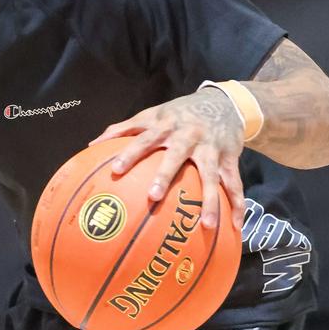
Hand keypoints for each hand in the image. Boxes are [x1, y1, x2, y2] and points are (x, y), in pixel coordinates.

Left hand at [90, 88, 244, 229]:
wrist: (224, 102)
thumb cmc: (179, 113)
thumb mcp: (153, 114)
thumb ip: (124, 128)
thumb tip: (91, 145)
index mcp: (166, 126)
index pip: (144, 139)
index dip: (130, 153)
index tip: (116, 170)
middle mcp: (189, 136)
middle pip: (176, 156)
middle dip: (165, 175)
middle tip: (153, 197)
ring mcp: (211, 148)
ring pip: (211, 176)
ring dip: (210, 201)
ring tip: (206, 225)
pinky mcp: (230, 158)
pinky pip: (234, 184)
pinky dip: (237, 205)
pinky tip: (235, 226)